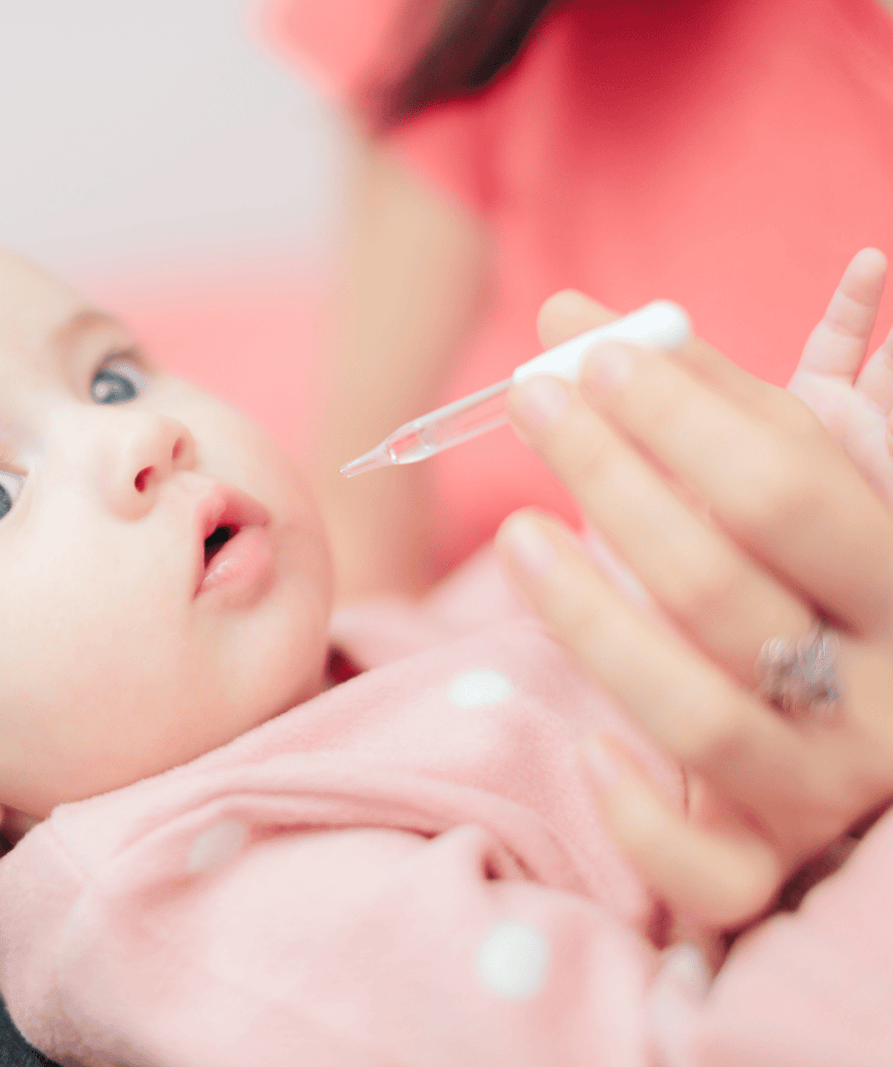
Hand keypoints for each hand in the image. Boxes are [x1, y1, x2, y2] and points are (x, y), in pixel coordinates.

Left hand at [493, 279, 892, 930]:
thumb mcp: (797, 486)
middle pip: (725, 591)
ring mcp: (829, 785)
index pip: (786, 488)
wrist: (871, 728)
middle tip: (532, 402)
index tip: (589, 356)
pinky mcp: (770, 862)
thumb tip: (571, 318)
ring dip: (592, 624)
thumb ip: (708, 404)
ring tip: (518, 534)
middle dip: (615, 484)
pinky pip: (712, 873)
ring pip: (703, 720)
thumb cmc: (814, 581)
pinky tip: (590, 750)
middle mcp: (885, 690)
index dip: (683, 417)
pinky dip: (645, 819)